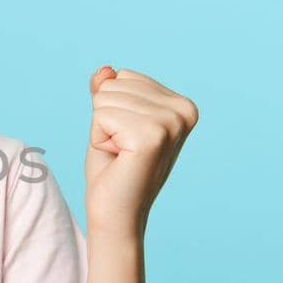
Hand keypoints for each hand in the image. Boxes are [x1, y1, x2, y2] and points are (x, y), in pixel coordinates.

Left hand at [83, 65, 198, 239]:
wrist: (115, 214)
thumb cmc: (113, 169)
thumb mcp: (108, 120)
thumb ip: (107, 90)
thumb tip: (105, 69)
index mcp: (182, 105)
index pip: (124, 77)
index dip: (113, 110)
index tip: (126, 139)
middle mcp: (183, 111)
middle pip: (114, 84)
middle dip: (106, 119)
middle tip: (121, 150)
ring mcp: (171, 123)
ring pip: (105, 98)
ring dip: (102, 130)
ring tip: (120, 155)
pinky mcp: (152, 136)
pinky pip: (101, 114)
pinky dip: (99, 138)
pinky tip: (118, 159)